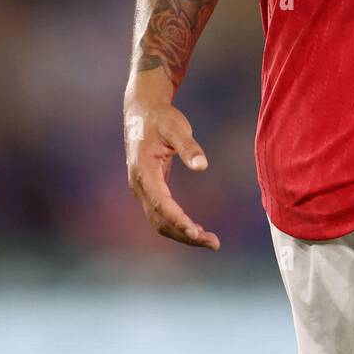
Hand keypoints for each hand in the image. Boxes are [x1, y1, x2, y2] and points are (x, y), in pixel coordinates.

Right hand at [124, 78, 219, 249]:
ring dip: (182, 234)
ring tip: (210, 241)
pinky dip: (178, 225)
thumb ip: (189, 147)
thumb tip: (202, 166)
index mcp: (143, 171)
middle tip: (214, 243)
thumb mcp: (176, 127)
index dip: (178, 220)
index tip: (196, 233)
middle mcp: (139, 185)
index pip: (161, 203)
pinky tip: (196, 229)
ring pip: (159, 222)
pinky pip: (162, 214)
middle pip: (160, 221)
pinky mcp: (150, 189)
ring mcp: (143, 189)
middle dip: (185, 235)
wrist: (142, 111)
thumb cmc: (160, 118)